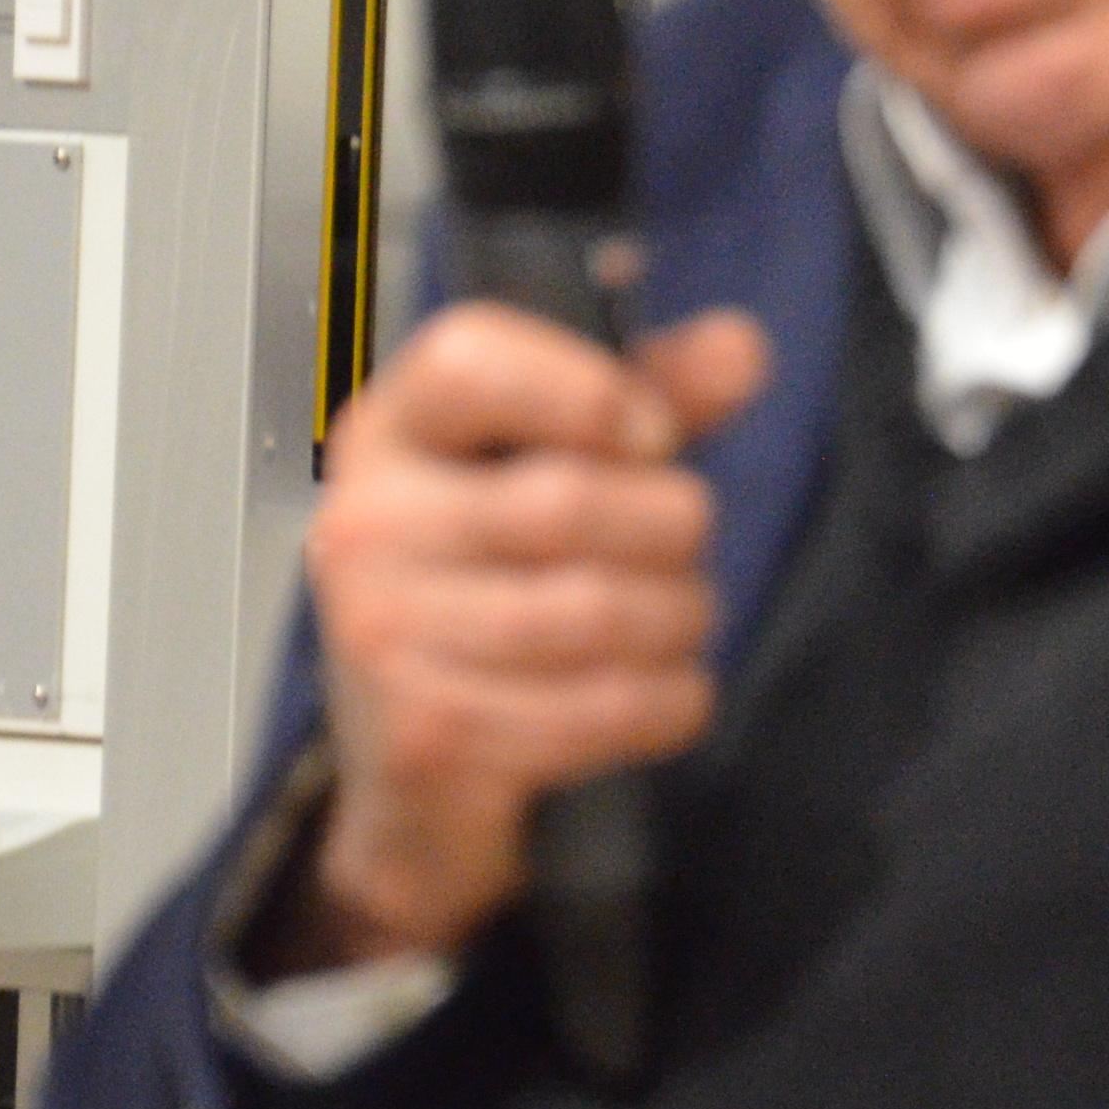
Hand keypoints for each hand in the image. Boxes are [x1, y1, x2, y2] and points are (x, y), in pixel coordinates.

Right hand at [279, 300, 776, 967]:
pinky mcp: (430, 735)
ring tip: (681, 617)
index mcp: (393, 429)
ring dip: (680, 618)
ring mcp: (384, 634)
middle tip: (686, 546)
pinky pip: (599, 709)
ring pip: (596, 611)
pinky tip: (667, 689)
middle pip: (566, 499)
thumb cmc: (493, 582)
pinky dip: (668, 701)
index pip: (470, 360)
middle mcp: (367, 523)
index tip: (653, 433)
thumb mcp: (564, 460)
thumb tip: (741, 348)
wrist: (414, 760)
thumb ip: (652, 394)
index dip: (589, 388)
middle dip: (672, 525)